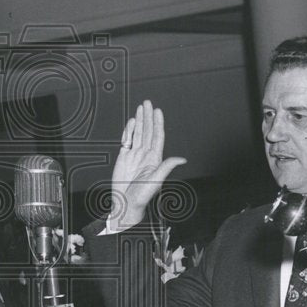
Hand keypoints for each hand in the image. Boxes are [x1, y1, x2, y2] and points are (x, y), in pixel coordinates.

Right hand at [109, 100, 186, 229]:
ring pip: (138, 133)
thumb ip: (167, 167)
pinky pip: (127, 140)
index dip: (157, 123)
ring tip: (140, 109)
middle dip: (147, 117)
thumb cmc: (141, 196)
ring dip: (139, 121)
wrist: (125, 203)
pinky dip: (128, 131)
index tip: (157, 111)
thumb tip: (182, 159)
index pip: (157, 136)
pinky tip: (131, 123)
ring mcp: (135, 155)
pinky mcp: (124, 157)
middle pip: (147, 131)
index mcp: (155, 158)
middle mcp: (145, 154)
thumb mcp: (156, 181)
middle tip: (147, 103)